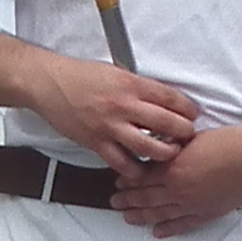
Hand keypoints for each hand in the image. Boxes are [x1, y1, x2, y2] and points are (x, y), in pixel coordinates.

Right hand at [27, 51, 199, 177]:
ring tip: (170, 154)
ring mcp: (110, 126)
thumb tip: (160, 98)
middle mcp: (123, 105)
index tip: (193, 115)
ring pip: (148, 147)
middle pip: (166, 123)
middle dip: (184, 133)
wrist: (48, 83)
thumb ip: (137, 86)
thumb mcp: (115, 72)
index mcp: (130, 84)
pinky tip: (141, 168)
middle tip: (188, 137)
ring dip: (165, 153)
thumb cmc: (79, 76)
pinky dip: (134, 168)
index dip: (187, 109)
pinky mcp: (96, 142)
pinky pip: (121, 162)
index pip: (170, 98)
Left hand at [111, 123, 241, 235]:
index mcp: (173, 169)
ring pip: (160, 214)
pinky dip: (169, 229)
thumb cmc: (227, 142)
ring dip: (142, 217)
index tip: (118, 184)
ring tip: (128, 219)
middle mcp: (179, 190)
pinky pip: (183, 225)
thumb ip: (172, 147)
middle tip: (114, 204)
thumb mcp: (191, 138)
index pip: (142, 178)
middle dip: (128, 201)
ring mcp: (192, 204)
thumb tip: (159, 149)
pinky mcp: (207, 212)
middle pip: (146, 198)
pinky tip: (157, 233)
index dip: (128, 182)